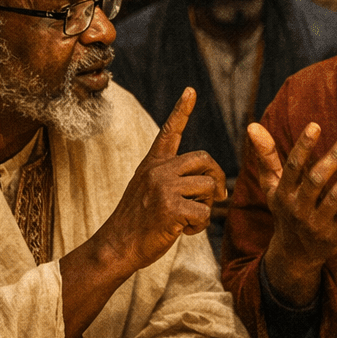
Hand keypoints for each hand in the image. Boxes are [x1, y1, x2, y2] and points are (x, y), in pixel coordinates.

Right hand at [96, 88, 226, 273]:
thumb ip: (171, 179)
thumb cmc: (138, 223)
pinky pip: (205, 213)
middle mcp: (158, 171)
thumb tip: (209, 181)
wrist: (117, 246)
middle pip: (205, 160)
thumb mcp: (148, 190)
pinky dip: (199, 227)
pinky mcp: (171, 208)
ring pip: (208, 189)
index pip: (169, 132)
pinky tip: (182, 231)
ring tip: (188, 219)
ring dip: (206, 208)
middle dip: (218, 178)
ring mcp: (163, 188)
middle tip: (219, 196)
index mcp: (152, 164)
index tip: (191, 90)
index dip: (182, 110)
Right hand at [248, 121, 336, 306]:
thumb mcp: (272, 186)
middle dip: (333, 159)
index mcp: (283, 194)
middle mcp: (298, 209)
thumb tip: (252, 126)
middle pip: (316, 181)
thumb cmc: (286, 209)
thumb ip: (266, 157)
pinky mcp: (335, 235)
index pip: (292, 167)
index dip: (303, 147)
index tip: (315, 126)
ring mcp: (317, 223)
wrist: (294, 254)